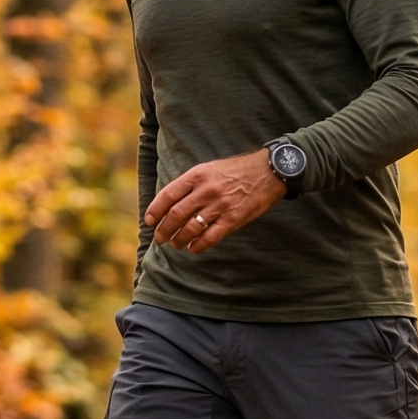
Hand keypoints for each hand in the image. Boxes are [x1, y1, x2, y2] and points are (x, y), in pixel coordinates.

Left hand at [145, 150, 287, 252]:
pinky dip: (198, 245)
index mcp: (197, 175)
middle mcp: (206, 190)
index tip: (149, 221)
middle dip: (164, 230)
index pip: (168, 195)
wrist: (268, 171)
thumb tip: (169, 203)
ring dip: (179, 239)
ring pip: (191, 228)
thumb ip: (191, 184)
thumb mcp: (209, 169)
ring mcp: (220, 205)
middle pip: (176, 214)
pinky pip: (211, 237)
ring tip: (175, 244)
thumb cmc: (235, 171)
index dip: (155, 210)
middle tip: (160, 238)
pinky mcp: (234, 218)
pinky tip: (193, 249)